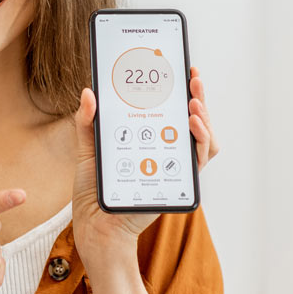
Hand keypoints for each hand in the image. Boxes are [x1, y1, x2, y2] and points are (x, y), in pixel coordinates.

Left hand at [71, 66, 218, 268]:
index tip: (180, 67)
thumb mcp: (88, 149)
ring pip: (203, 138)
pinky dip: (201, 140)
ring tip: (194, 101)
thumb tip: (90, 92)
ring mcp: (174, 167)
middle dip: (197, 95)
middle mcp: (166, 151)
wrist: (96, 226)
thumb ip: (88, 122)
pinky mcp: (179, 183)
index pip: (170, 110)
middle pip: (192, 120)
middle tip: (192, 76)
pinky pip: (198, 160)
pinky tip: (192, 124)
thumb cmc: (94, 190)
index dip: (179, 89)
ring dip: (204, 117)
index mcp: (148, 140)